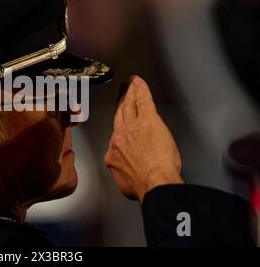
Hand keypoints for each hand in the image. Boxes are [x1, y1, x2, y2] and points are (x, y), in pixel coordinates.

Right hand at [104, 76, 183, 202]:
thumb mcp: (125, 182)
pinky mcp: (148, 120)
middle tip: (121, 92)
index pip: (116, 134)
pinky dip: (140, 89)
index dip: (119, 125)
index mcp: (114, 152)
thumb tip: (126, 171)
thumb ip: (123, 170)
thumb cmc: (142, 186)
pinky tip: (139, 82)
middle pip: (119, 115)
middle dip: (121, 102)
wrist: (153, 182)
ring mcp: (133, 127)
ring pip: (129, 105)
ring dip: (129, 93)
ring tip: (129, 84)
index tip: (119, 119)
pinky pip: (143, 100)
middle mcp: (119, 136)